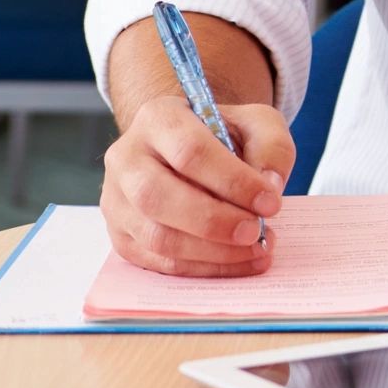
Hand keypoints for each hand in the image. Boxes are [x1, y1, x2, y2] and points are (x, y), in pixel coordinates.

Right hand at [101, 95, 292, 276]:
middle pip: (159, 197)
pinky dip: (201, 268)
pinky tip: (237, 263)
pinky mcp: (121, 236)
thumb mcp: (256, 123)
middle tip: (257, 232)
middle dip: (214, 221)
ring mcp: (116, 200)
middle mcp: (126, 158)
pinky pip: (157, 261)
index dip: (232, 181)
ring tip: (255, 250)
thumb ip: (271, 146)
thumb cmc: (224, 134)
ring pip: (156, 236)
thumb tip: (270, 186)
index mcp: (158, 118)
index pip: (189, 151)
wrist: (190, 150)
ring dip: (211, 252)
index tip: (270, 202)